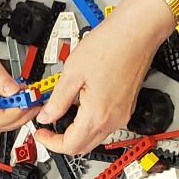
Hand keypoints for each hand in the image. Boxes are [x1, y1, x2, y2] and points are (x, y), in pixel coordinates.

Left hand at [35, 0, 176, 154]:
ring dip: (75, 132)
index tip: (40, 132)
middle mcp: (113, 120)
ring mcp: (122, 115)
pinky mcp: (126, 107)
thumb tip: (47, 116)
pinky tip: (80, 104)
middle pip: (83, 147)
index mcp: (98, 114)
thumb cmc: (111, 44)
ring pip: (94, 137)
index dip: (50, 143)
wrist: (138, 31)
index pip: (70, 145)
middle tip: (47, 127)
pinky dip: (88, 122)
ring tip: (61, 112)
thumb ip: (57, 100)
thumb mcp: (72, 72)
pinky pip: (104, 124)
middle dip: (62, 141)